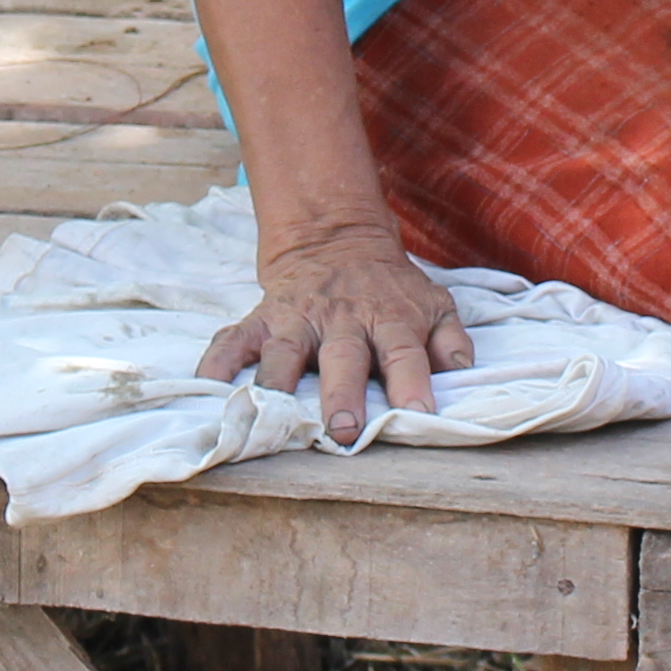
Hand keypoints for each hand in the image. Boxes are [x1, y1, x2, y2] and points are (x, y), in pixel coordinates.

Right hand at [198, 220, 477, 443]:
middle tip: (342, 430)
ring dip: (276, 384)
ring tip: (269, 415)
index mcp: (390, 320)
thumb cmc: (390, 289)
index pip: (405, 352)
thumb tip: (463, 373)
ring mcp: (298, 320)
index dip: (412, 382)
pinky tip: (207, 386)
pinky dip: (218, 362)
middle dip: (341, 394)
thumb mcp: (432, 303)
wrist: (335, 240)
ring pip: (284, 353)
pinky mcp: (262, 318)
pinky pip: (234, 339)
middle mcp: (343, 321)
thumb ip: (451, 340)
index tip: (418, 412)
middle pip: (343, 359)